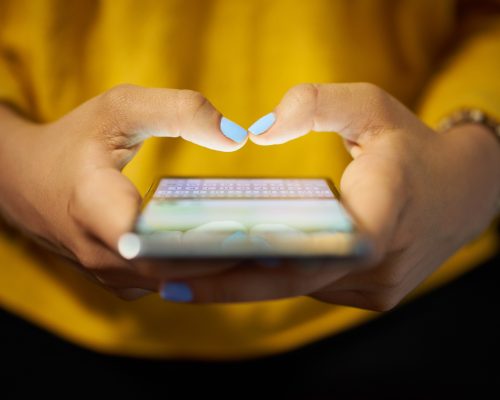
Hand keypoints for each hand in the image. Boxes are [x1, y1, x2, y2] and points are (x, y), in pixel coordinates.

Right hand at [0, 84, 247, 299]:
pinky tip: (232, 255)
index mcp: (95, 207)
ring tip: (267, 252)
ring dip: (217, 270)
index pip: (156, 243)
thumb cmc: (74, 140)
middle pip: (175, 271)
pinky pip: (165, 283)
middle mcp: (101, 254)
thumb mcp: (121, 108)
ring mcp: (109, 274)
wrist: (25, 180)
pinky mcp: (118, 279)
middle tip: (282, 246)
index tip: (252, 234)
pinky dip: (198, 272)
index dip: (206, 244)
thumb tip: (237, 137)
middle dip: (227, 261)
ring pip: (174, 283)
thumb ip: (179, 111)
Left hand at [163, 83, 499, 310]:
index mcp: (381, 215)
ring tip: (189, 273)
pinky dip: (277, 278)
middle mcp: (379, 265)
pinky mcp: (373, 295)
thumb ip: (316, 104)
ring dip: (248, 282)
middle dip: (226, 283)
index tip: (186, 273)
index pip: (306, 253)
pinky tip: (239, 266)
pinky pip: (314, 287)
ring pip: (300, 289)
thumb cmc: (411, 146)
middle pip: (290, 282)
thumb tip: (259, 131)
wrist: (463, 191)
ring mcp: (378, 288)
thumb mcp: (371, 106)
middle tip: (165, 280)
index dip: (243, 268)